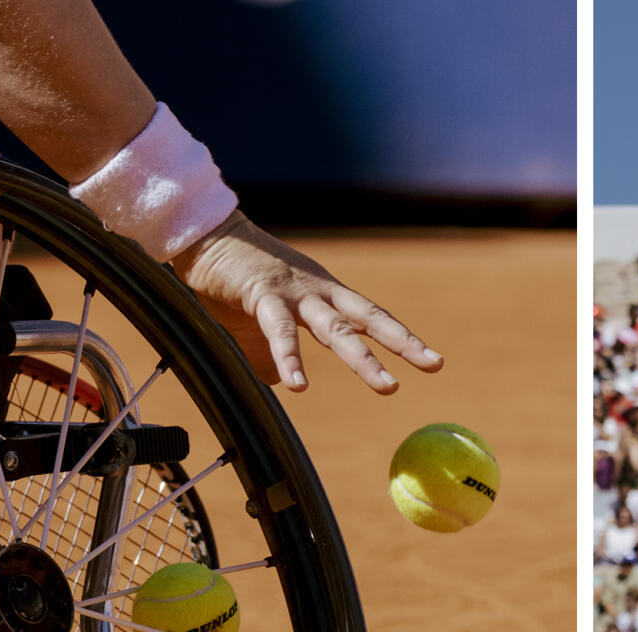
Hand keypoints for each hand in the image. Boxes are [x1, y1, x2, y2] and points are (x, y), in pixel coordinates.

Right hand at [171, 212, 442, 393]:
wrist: (203, 237)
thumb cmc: (234, 280)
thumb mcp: (259, 323)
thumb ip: (272, 354)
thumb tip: (281, 382)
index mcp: (324, 295)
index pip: (371, 317)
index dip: (401, 338)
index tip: (432, 360)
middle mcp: (318, 291)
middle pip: (369, 318)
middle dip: (403, 342)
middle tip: (434, 364)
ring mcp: (294, 292)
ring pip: (336, 328)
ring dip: (364, 359)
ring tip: (389, 387)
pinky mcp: (262, 295)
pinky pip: (280, 331)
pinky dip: (290, 358)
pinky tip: (299, 385)